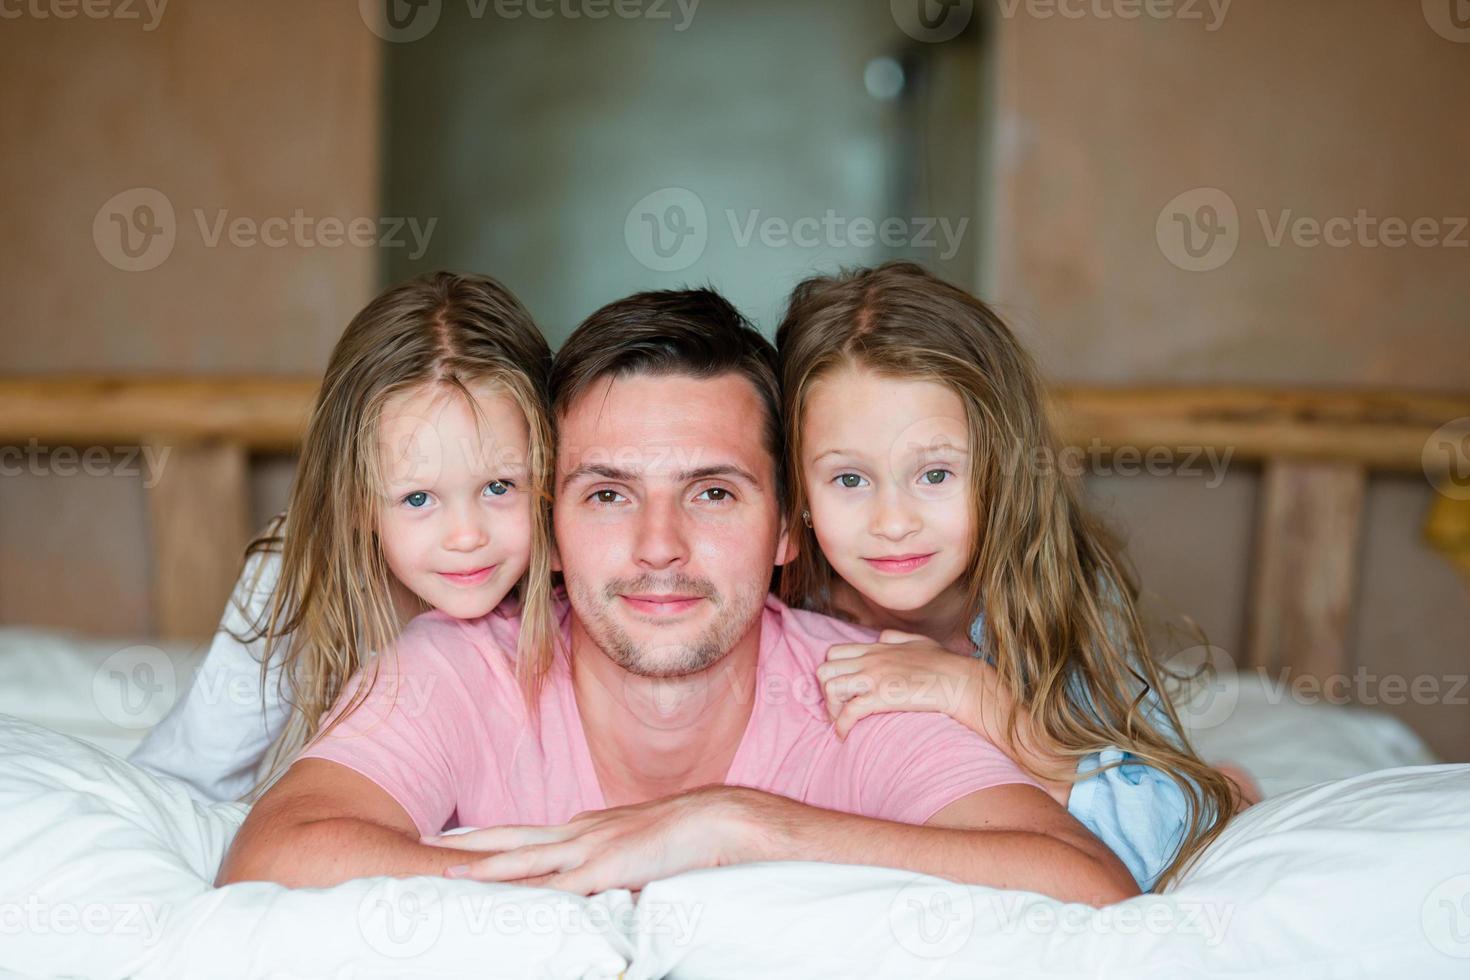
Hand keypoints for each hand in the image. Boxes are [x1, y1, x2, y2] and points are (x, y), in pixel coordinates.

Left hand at [419, 785, 759, 895]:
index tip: (454, 843)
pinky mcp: (604, 870)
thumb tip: (592, 886)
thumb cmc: (682, 837)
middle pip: (510, 838)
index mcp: (585, 828)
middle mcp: (578, 832)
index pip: (526, 835)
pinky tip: (501, 900)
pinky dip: (524, 893)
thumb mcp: (635, 849)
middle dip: (466, 843)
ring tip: (442, 870)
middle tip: (425, 845)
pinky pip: (556, 886)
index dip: (489, 840)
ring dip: (481, 865)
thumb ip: (610, 866)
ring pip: (522, 858)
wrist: (715, 820)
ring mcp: (589, 849)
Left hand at [815, 629, 985, 738]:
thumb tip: (881, 638)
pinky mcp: (883, 697)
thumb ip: (896, 638)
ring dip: (830, 708)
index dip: (832, 672)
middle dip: (825, 691)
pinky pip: (849, 712)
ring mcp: (875, 678)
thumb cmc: (946, 664)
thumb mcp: (919, 641)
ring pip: (830, 688)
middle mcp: (870, 660)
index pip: (834, 652)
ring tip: (840, 721)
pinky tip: (845, 735)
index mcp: (876, 648)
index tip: (840, 690)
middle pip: (824, 670)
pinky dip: (841, 726)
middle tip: (838, 708)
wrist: (961, 681)